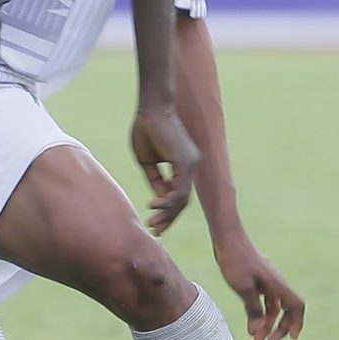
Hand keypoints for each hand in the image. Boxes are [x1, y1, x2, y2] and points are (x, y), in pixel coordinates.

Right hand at [132, 102, 199, 228]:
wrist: (150, 108)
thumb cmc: (146, 129)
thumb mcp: (148, 161)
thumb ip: (155, 179)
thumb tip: (159, 199)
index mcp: (183, 166)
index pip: (178, 195)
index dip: (166, 211)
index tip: (154, 223)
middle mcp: (192, 166)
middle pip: (182, 201)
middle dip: (168, 218)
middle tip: (155, 231)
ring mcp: (191, 165)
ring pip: (182, 199)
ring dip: (167, 214)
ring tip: (153, 224)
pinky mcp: (186, 163)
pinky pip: (180, 189)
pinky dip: (168, 201)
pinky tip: (154, 206)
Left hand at [213, 235, 305, 339]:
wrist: (226, 238)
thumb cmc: (235, 260)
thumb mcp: (243, 287)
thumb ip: (253, 309)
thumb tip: (259, 331)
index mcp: (277, 284)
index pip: (297, 306)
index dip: (297, 322)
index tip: (291, 337)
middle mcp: (276, 283)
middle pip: (287, 310)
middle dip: (280, 328)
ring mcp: (267, 281)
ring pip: (274, 307)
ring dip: (267, 323)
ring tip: (255, 338)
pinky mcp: (256, 279)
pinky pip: (264, 300)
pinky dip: (260, 313)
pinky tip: (251, 324)